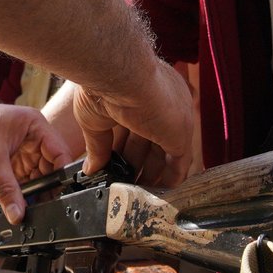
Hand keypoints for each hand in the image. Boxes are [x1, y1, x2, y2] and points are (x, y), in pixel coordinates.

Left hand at [0, 100, 71, 224]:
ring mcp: (20, 146)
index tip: (59, 195)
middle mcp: (31, 134)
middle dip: (45, 186)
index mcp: (35, 125)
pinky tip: (17, 202)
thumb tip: (18, 214)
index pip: (58, 152)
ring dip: (32, 189)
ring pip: (35, 173)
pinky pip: (21, 176)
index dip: (61, 175)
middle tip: (43, 206)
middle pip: (48, 166)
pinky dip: (19, 189)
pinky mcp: (9, 156)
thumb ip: (6, 189)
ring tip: (30, 207)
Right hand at [71, 59, 196, 187]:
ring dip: (151, 177)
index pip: (135, 129)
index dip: (125, 152)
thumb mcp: (94, 119)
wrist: (118, 76)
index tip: (116, 170)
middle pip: (150, 144)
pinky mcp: (181, 133)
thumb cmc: (102, 86)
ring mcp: (173, 119)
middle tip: (124, 187)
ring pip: (164, 155)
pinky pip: (179, 162)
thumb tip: (91, 168)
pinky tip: (159, 195)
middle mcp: (161, 105)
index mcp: (140, 94)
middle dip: (137, 167)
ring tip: (136, 196)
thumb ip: (97, 145)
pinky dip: (170, 179)